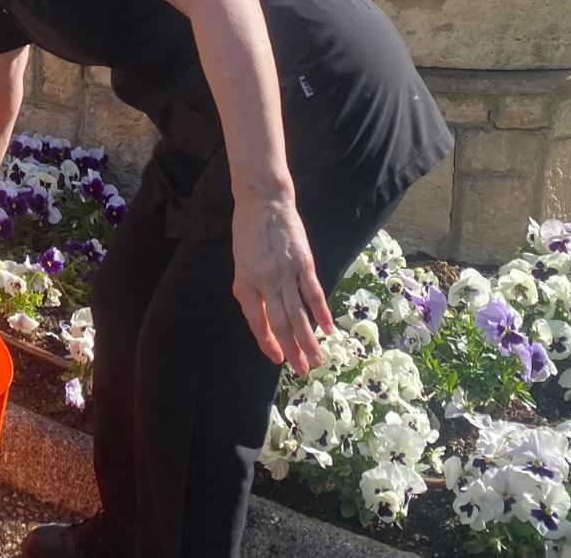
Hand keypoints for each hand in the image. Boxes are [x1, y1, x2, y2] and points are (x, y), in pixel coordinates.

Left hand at [231, 194, 332, 375]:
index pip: (257, 320)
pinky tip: (328, 329)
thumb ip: (252, 290)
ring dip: (308, 339)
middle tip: (302, 370)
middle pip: (280, 322)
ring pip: (299, 312)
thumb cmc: (250, 234)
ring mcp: (286, 271)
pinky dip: (321, 312)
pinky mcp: (303, 262)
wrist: (263, 201)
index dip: (266, 341)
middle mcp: (264, 280)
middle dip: (291, 349)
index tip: (277, 359)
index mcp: (245, 281)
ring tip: (316, 359)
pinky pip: (313, 292)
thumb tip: (266, 318)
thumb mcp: (242, 263)